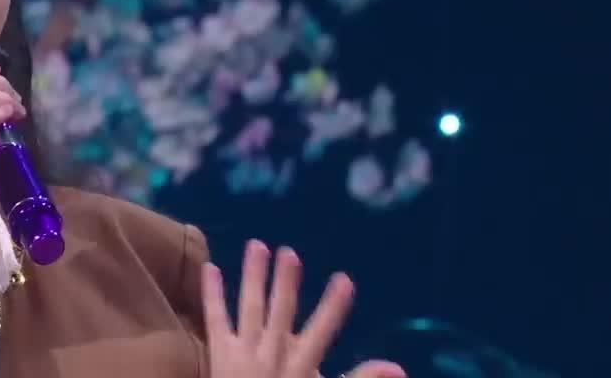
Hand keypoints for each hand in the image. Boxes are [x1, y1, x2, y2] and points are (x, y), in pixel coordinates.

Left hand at [201, 241, 404, 377]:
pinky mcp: (219, 355)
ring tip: (257, 245)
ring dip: (253, 277)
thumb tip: (399, 368)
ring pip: (250, 309)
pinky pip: (214, 320)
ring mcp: (242, 354)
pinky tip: (211, 268)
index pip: (321, 333)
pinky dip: (212, 294)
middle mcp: (271, 356)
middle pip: (281, 313)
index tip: (345, 279)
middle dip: (286, 283)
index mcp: (299, 367)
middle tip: (289, 252)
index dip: (333, 307)